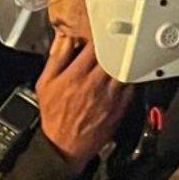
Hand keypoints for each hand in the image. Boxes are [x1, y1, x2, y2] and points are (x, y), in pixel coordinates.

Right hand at [36, 36, 134, 175]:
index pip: (94, 47)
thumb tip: (65, 39)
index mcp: (75, 76)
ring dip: (126, 60)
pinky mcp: (121, 105)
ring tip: (126, 54)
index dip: (99, 37)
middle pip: (113, 55)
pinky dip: (132, 75)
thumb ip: (57, 58)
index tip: (101, 34)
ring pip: (125, 68)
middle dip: (115, 46)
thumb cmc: (54, 115)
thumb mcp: (45, 84)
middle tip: (117, 41)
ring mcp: (110, 95)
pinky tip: (129, 72)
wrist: (64, 145)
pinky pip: (132, 84)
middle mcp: (95, 84)